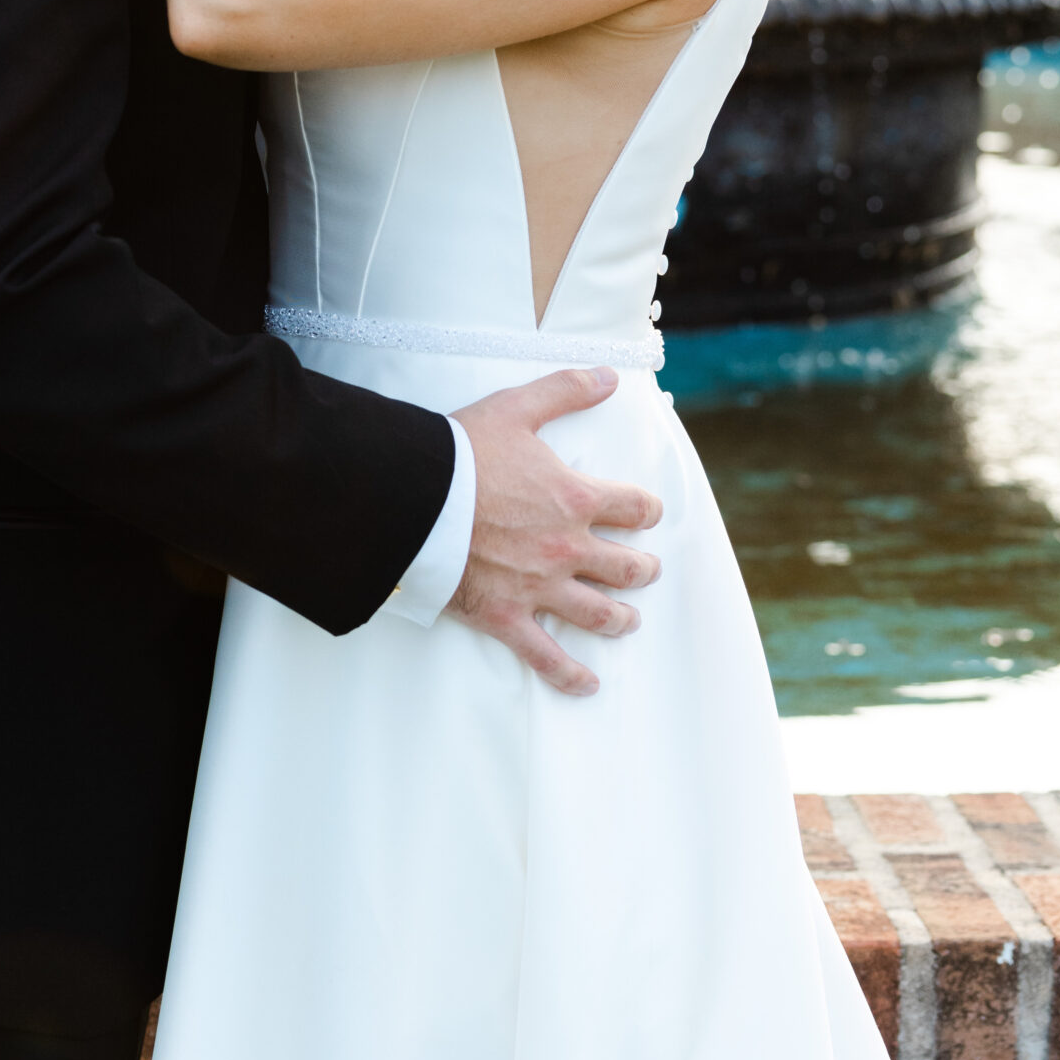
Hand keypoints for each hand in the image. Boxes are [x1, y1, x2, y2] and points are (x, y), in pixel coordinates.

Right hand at [449, 369, 661, 696]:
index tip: (647, 513)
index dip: (646, 510)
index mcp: (574, 498)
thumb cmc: (460, 452)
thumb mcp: (516, 408)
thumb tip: (609, 376)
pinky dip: (570, 675)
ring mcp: (540, 587)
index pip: (633, 508)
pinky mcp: (507, 616)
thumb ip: (565, 390)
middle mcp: (567, 548)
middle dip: (641, 568)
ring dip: (620, 618)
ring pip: (598, 613)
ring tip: (629, 620)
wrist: (412, 499)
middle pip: (625, 566)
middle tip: (645, 569)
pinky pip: (546, 656)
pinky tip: (588, 683)